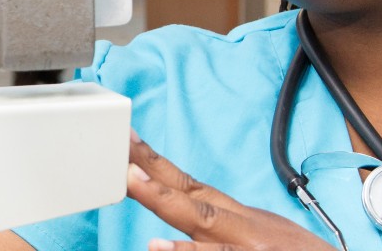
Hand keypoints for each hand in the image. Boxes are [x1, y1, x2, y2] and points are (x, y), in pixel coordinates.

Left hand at [128, 133, 335, 250]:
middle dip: (151, 171)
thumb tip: (183, 224)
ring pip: (203, 223)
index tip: (125, 141)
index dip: (155, 163)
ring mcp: (251, 247)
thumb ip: (226, 227)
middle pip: (192, 194)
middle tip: (117, 151)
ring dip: (166, 202)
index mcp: (241, 218)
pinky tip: (159, 248)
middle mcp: (245, 227)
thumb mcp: (264, 237)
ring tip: (132, 183)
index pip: (191, 185)